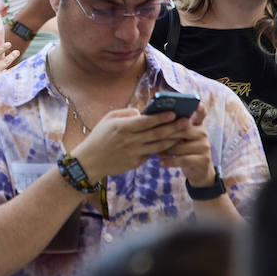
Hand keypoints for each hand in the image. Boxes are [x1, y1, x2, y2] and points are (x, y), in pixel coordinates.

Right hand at [72, 108, 186, 179]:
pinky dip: (161, 149)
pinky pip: (151, 154)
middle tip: (187, 122)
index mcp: (122, 127)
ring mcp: (134, 153)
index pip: (146, 121)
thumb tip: (142, 113)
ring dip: (173, 139)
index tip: (174, 112)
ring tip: (184, 133)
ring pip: (158, 146)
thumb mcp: (108, 120)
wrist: (89, 161)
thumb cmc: (98, 137)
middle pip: (157, 134)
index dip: (161, 117)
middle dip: (174, 127)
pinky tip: (171, 144)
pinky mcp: (135, 163)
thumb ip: (126, 114)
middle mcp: (130, 140)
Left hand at [158, 105, 215, 187]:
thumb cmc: (182, 150)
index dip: (200, 108)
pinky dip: (170, 161)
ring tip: (154, 152)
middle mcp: (203, 133)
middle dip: (166, 134)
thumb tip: (152, 118)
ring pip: (180, 146)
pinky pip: (183, 159)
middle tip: (151, 137)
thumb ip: (172, 128)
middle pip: (183, 130)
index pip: (201, 114)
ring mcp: (204, 147)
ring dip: (165, 150)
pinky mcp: (203, 160)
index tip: (197, 103)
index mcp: (196, 125)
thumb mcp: (179, 138)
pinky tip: (160, 163)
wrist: (196, 171)